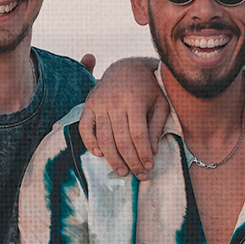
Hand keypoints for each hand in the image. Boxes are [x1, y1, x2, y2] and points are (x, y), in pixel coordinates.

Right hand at [78, 58, 167, 179]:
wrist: (127, 68)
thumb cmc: (148, 89)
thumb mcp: (160, 104)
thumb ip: (156, 127)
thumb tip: (151, 152)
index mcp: (134, 100)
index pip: (138, 135)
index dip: (143, 154)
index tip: (150, 167)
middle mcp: (114, 102)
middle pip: (121, 140)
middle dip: (132, 161)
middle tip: (140, 175)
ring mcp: (99, 103)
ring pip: (104, 138)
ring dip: (113, 159)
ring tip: (123, 171)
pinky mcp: (89, 105)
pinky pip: (85, 128)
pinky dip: (90, 143)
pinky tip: (100, 154)